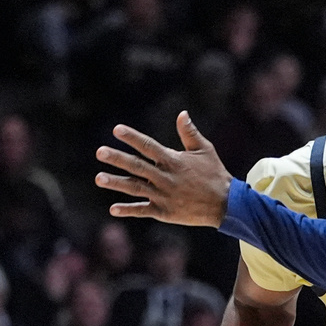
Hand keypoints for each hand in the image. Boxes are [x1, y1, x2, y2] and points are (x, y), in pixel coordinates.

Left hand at [95, 111, 231, 227]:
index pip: (148, 146)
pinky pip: (143, 210)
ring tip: (99, 178)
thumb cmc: (215, 174)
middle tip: (100, 152)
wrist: (226, 204)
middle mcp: (166, 178)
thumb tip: (182, 113)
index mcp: (173, 161)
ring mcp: (164, 196)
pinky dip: (129, 210)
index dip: (132, 137)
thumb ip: (190, 133)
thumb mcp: (205, 150)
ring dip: (116, 183)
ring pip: (135, 188)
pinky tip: (113, 209)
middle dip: (117, 158)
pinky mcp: (165, 212)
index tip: (117, 130)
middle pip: (137, 166)